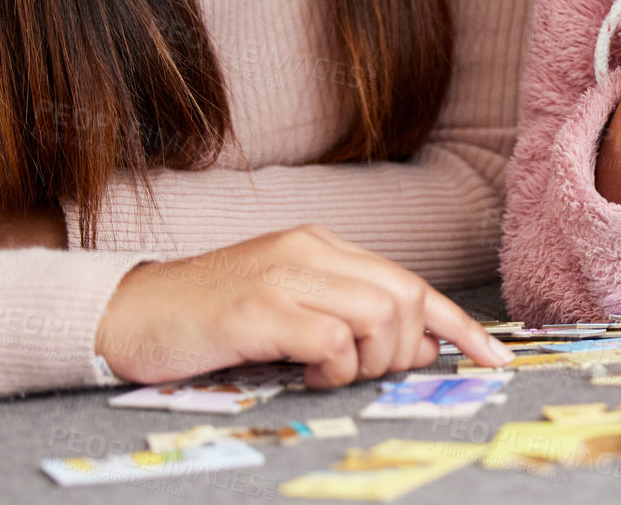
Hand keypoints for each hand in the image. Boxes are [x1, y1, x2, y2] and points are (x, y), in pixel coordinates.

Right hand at [93, 224, 513, 386]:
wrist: (125, 316)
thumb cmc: (208, 322)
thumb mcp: (290, 315)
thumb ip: (352, 320)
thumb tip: (423, 346)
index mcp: (321, 247)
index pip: (411, 282)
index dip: (459, 325)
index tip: (495, 359)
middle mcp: (309, 250)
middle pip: (405, 297)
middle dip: (405, 349)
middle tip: (365, 373)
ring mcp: (283, 274)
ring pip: (379, 313)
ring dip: (369, 359)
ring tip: (328, 372)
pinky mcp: (257, 307)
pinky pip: (331, 338)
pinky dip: (332, 367)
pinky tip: (303, 373)